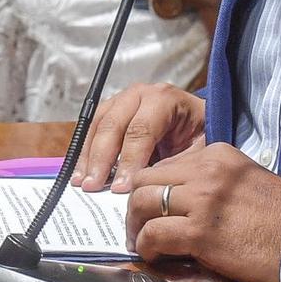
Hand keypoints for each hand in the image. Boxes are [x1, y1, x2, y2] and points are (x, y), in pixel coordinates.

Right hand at [75, 82, 206, 191]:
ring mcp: (121, 99)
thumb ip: (174, 165)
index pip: (141, 129)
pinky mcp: (109, 109)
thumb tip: (145, 187)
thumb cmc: (200, 137)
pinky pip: (91, 128)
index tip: (122, 187)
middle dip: (101, 159)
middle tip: (94, 186)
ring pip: (97, 125)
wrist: (198, 122)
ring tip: (82, 183)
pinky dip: (85, 152)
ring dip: (88, 156)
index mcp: (164, 98)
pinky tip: (81, 173)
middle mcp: (139, 94)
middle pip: (113, 124)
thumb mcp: (198, 151)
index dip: (129, 159)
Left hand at [124, 142, 280, 281]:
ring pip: (144, 203)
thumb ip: (213, 180)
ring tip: (141, 241)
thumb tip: (180, 195)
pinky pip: (154, 234)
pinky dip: (146, 246)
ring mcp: (202, 200)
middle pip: (146, 179)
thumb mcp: (247, 179)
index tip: (151, 207)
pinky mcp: (200, 232)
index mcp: (217, 154)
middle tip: (137, 224)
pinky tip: (153, 255)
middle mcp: (206, 170)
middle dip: (135, 203)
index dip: (153, 188)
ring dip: (136, 226)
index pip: (166, 165)